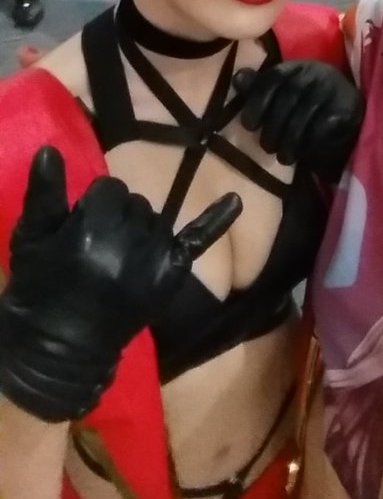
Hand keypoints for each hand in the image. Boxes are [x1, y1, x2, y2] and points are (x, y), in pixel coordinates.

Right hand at [0, 147, 241, 422]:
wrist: (61, 349)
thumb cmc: (40, 289)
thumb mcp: (31, 239)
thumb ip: (44, 193)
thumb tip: (53, 149)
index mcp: (94, 229)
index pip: (107, 188)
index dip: (94, 205)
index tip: (82, 226)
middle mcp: (131, 241)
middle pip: (133, 201)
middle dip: (117, 215)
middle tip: (99, 244)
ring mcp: (156, 258)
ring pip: (156, 217)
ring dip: (141, 228)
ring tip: (120, 255)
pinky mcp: (173, 274)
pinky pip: (199, 238)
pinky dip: (218, 219)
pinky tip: (236, 199)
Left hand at [233, 61, 363, 181]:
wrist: (349, 110)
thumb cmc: (309, 102)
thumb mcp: (284, 92)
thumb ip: (260, 87)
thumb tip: (237, 80)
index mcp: (296, 67)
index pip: (272, 78)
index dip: (257, 102)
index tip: (248, 126)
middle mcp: (315, 73)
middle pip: (287, 100)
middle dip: (273, 128)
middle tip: (267, 147)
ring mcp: (332, 89)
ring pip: (303, 115)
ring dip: (289, 141)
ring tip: (283, 158)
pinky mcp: (346, 107)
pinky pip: (322, 127)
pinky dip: (309, 143)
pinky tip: (304, 154)